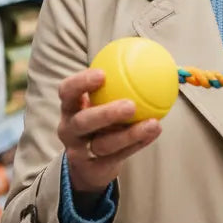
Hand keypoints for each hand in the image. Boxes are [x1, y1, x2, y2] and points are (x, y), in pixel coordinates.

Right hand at [57, 69, 161, 194]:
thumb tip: (148, 54)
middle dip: (105, 113)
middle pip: (82, 122)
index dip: (81, 83)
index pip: (67, 92)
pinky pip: (119, 156)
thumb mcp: (100, 100)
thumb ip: (115, 82)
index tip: (102, 74)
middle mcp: (69, 129)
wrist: (89, 163)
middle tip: (130, 105)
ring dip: (130, 134)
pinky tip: (155, 130)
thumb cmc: (100, 120)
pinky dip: (139, 143)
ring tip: (152, 123)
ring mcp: (80, 151)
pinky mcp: (94, 168)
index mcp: (69, 107)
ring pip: (104, 144)